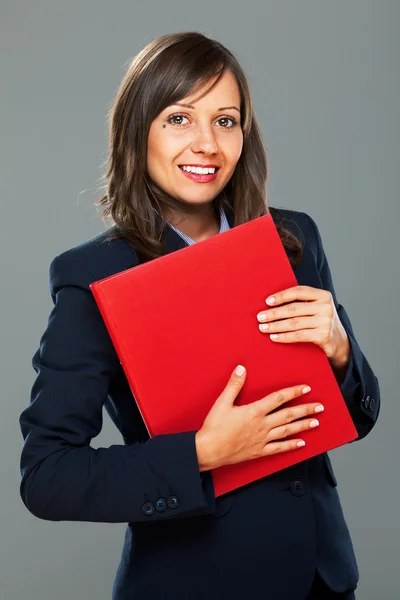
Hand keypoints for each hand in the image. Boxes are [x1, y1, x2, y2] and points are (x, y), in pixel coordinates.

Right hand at [195, 365, 324, 470]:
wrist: (209, 450)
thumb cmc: (214, 427)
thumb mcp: (222, 402)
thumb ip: (234, 385)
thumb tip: (241, 369)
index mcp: (254, 411)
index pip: (278, 398)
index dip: (293, 392)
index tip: (306, 388)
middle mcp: (262, 425)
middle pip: (289, 415)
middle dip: (306, 409)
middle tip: (320, 407)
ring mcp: (262, 439)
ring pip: (287, 431)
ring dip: (303, 426)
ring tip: (316, 422)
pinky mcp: (259, 451)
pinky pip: (279, 448)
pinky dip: (291, 446)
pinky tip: (301, 443)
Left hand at [257, 285, 349, 363]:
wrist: (339, 341)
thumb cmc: (321, 321)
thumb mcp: (316, 307)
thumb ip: (302, 302)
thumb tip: (271, 302)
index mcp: (323, 295)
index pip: (298, 292)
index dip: (282, 296)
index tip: (268, 301)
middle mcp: (325, 307)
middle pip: (294, 309)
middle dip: (274, 313)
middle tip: (260, 317)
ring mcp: (325, 321)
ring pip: (294, 323)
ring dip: (275, 326)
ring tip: (263, 327)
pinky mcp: (323, 335)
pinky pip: (298, 335)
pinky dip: (284, 336)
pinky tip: (274, 337)